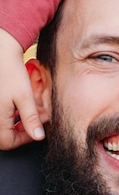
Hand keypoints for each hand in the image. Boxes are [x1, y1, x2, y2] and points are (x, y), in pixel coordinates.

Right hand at [0, 28, 44, 148]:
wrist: (0, 51)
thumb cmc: (10, 71)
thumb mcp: (25, 96)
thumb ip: (31, 119)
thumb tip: (38, 137)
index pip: (7, 142)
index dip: (24, 140)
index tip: (35, 131)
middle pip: (3, 135)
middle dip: (19, 131)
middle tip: (32, 122)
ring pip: (1, 125)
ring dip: (14, 122)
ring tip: (26, 111)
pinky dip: (8, 113)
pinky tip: (16, 104)